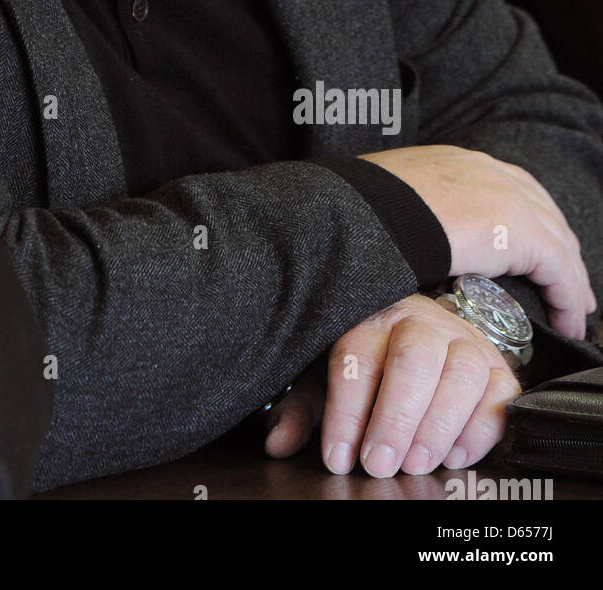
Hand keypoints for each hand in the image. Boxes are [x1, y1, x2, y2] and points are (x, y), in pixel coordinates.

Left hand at [265, 294, 521, 477]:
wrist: (413, 329)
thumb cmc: (363, 359)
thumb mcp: (324, 376)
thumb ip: (304, 409)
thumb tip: (278, 443)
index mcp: (369, 317)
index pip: (356, 357)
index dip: (346, 412)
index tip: (338, 457)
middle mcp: (419, 321)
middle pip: (413, 359)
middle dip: (396, 418)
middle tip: (381, 464)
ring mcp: (462, 340)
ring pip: (463, 371)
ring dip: (439, 425)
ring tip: (416, 464)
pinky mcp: (497, 365)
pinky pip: (502, 392)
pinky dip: (482, 428)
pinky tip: (455, 456)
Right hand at [359, 144, 594, 338]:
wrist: (364, 209)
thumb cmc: (361, 209)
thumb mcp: (389, 199)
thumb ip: (409, 210)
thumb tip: (398, 233)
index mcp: (458, 163)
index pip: (510, 188)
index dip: (530, 220)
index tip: (536, 247)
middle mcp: (490, 172)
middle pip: (543, 212)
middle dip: (559, 248)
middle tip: (566, 283)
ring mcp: (508, 197)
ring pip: (558, 244)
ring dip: (568, 280)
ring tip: (573, 310)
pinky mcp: (520, 232)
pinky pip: (560, 271)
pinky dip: (568, 299)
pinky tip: (568, 321)